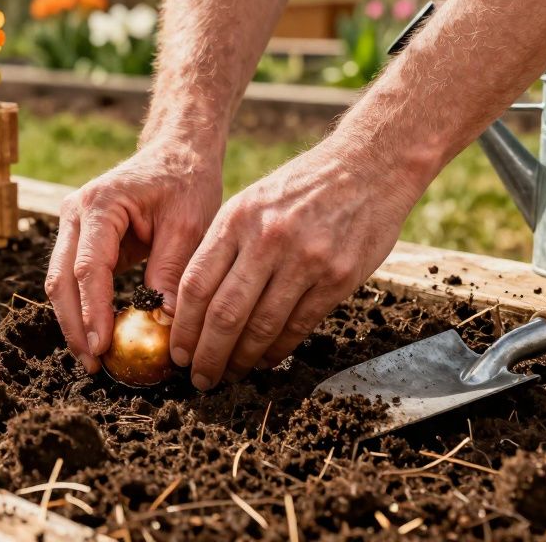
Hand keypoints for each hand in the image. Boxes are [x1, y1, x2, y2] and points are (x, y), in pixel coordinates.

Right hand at [45, 137, 222, 372]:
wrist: (177, 153)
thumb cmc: (186, 183)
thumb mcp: (188, 226)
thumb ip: (171, 271)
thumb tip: (162, 321)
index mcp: (100, 204)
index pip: (88, 267)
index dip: (93, 311)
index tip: (102, 347)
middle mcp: (75, 212)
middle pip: (61, 279)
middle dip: (74, 326)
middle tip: (94, 364)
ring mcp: (73, 225)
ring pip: (60, 282)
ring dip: (74, 322)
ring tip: (94, 359)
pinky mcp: (81, 239)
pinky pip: (74, 279)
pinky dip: (83, 308)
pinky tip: (99, 336)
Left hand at [169, 136, 424, 389]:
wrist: (368, 166)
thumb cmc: (302, 187)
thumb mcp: (252, 201)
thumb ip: (224, 246)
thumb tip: (193, 304)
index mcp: (237, 219)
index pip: (196, 284)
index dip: (183, 327)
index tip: (177, 352)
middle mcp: (267, 240)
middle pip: (224, 313)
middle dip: (207, 354)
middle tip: (199, 378)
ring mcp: (305, 260)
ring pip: (261, 326)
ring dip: (241, 359)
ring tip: (230, 374)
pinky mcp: (338, 277)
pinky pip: (299, 326)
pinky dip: (278, 349)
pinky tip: (265, 359)